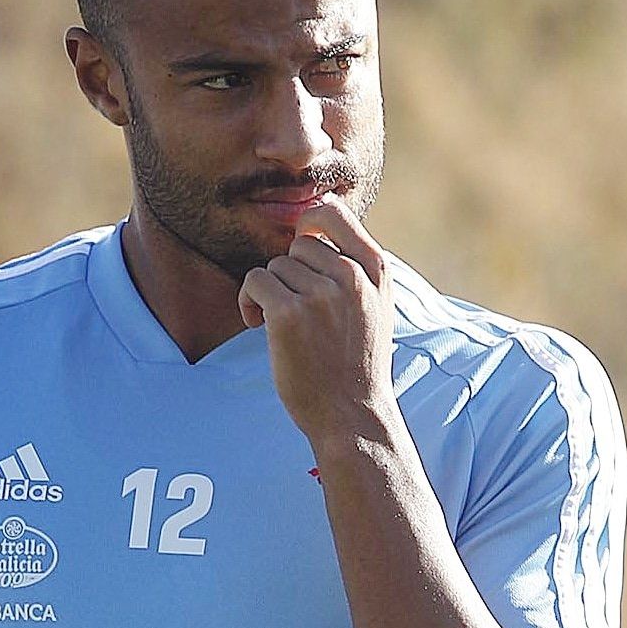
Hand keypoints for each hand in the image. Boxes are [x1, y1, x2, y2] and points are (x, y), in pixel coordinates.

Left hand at [237, 199, 398, 443]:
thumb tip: (310, 227)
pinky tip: (257, 325)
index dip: (310, 221)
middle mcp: (352, 278)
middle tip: (294, 306)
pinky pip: (255, 282)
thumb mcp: (376, 307)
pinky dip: (249, 302)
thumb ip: (355, 268)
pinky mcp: (288, 315)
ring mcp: (321, 295)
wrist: (352, 413)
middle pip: (298, 246)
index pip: (335, 214)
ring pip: (275, 266)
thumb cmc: (356, 362)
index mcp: (376, 272)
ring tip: (280, 324)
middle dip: (290, 273)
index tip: (301, 242)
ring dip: (269, 292)